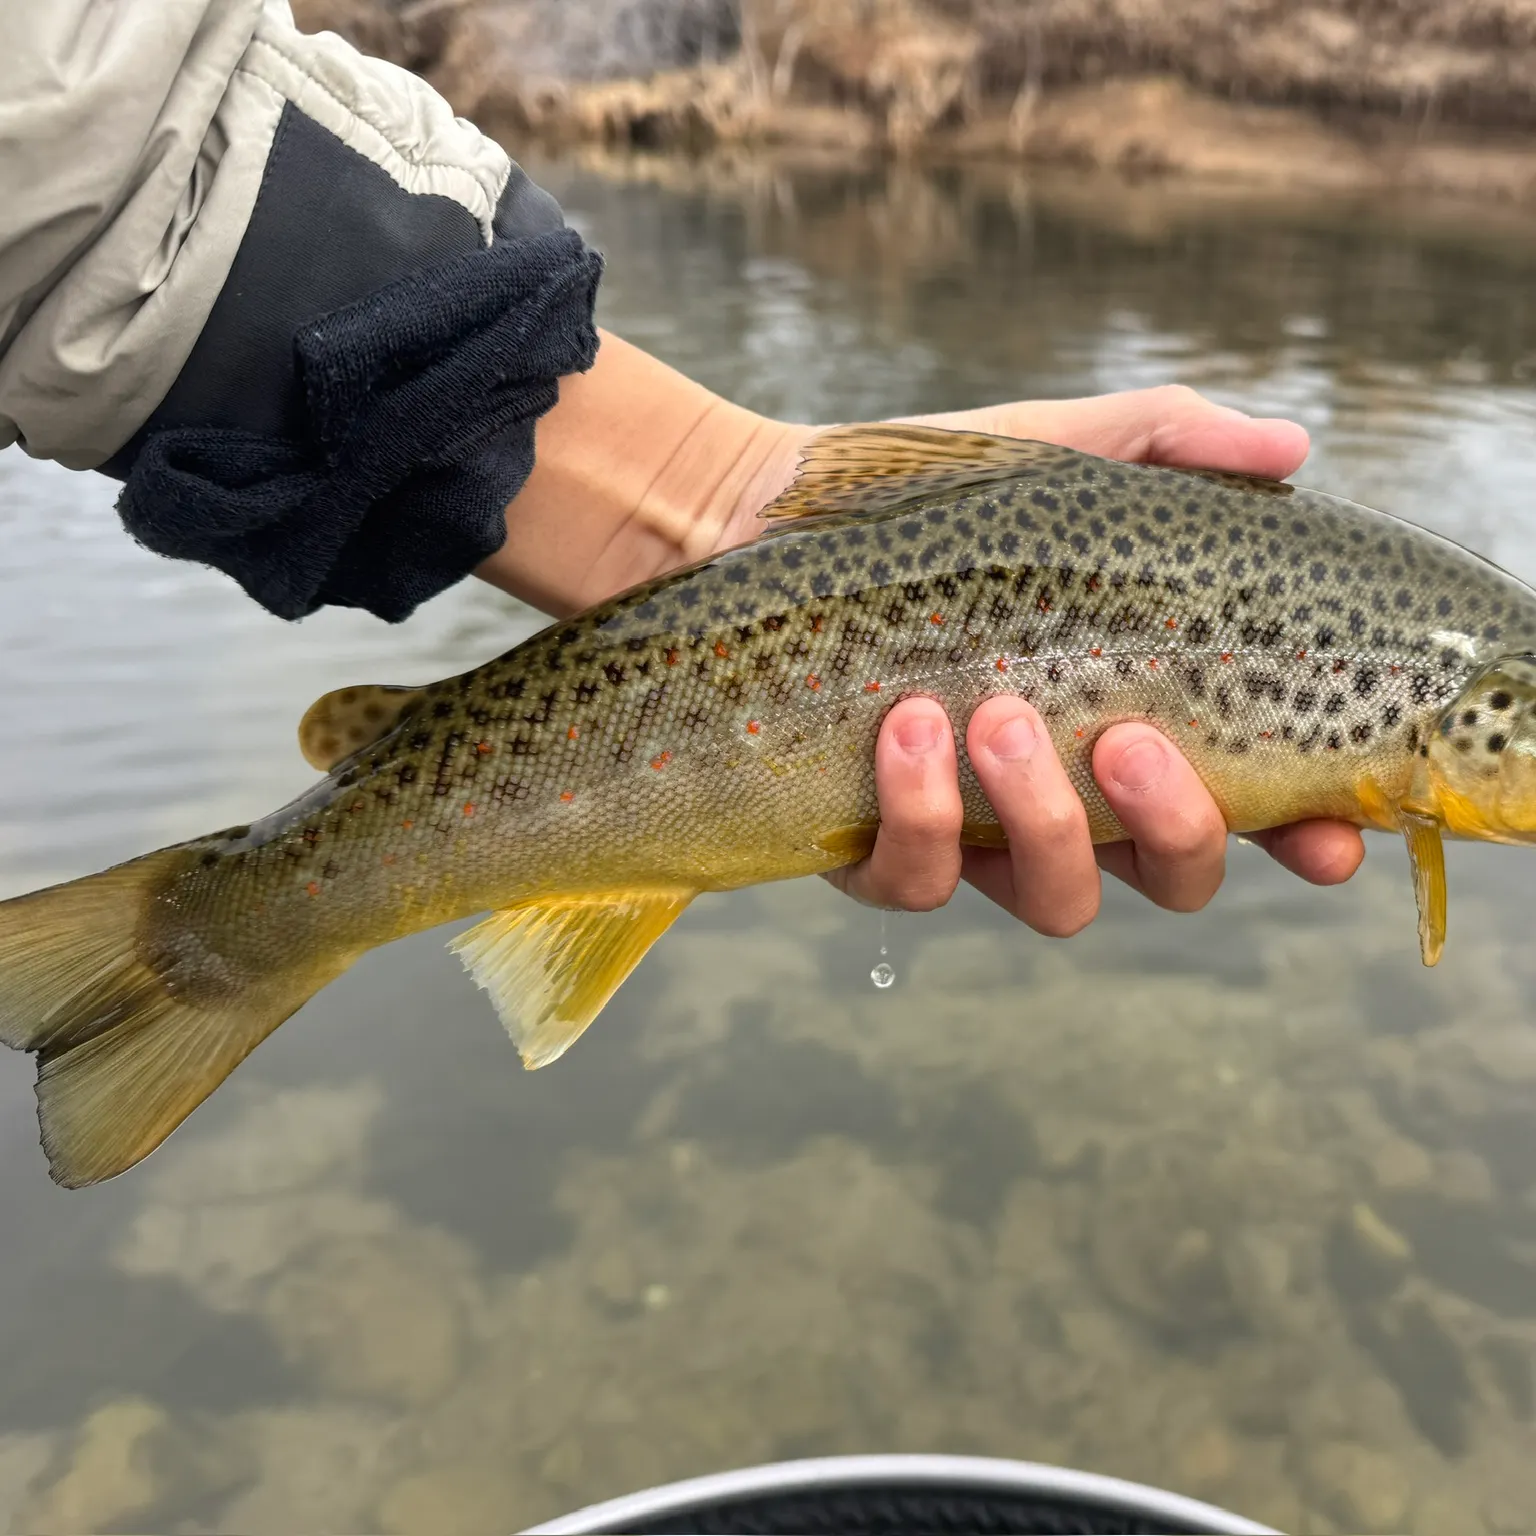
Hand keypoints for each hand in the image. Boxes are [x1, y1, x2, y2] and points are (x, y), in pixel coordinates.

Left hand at [809, 385, 1365, 924]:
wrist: (777, 514)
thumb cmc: (938, 495)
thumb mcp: (1063, 450)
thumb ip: (1175, 442)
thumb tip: (1292, 444)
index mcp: (1136, 724)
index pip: (1250, 808)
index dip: (1303, 838)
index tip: (1326, 834)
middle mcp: (1072, 797)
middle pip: (1173, 877)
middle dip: (1173, 827)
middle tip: (1125, 738)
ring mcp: (979, 834)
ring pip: (1058, 898)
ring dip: (1045, 820)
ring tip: (996, 715)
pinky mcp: (879, 849)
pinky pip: (920, 886)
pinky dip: (921, 819)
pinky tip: (906, 726)